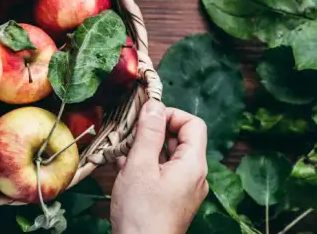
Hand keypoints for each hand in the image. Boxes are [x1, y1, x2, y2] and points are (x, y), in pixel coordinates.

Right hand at [111, 100, 208, 233]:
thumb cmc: (141, 212)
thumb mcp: (140, 165)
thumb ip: (148, 133)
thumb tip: (154, 105)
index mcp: (193, 165)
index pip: (193, 124)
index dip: (170, 114)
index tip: (146, 118)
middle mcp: (194, 176)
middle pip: (180, 139)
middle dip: (153, 131)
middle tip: (128, 132)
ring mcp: (184, 190)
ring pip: (168, 157)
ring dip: (146, 149)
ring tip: (121, 151)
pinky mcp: (172, 201)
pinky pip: (163, 174)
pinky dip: (145, 166)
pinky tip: (123, 169)